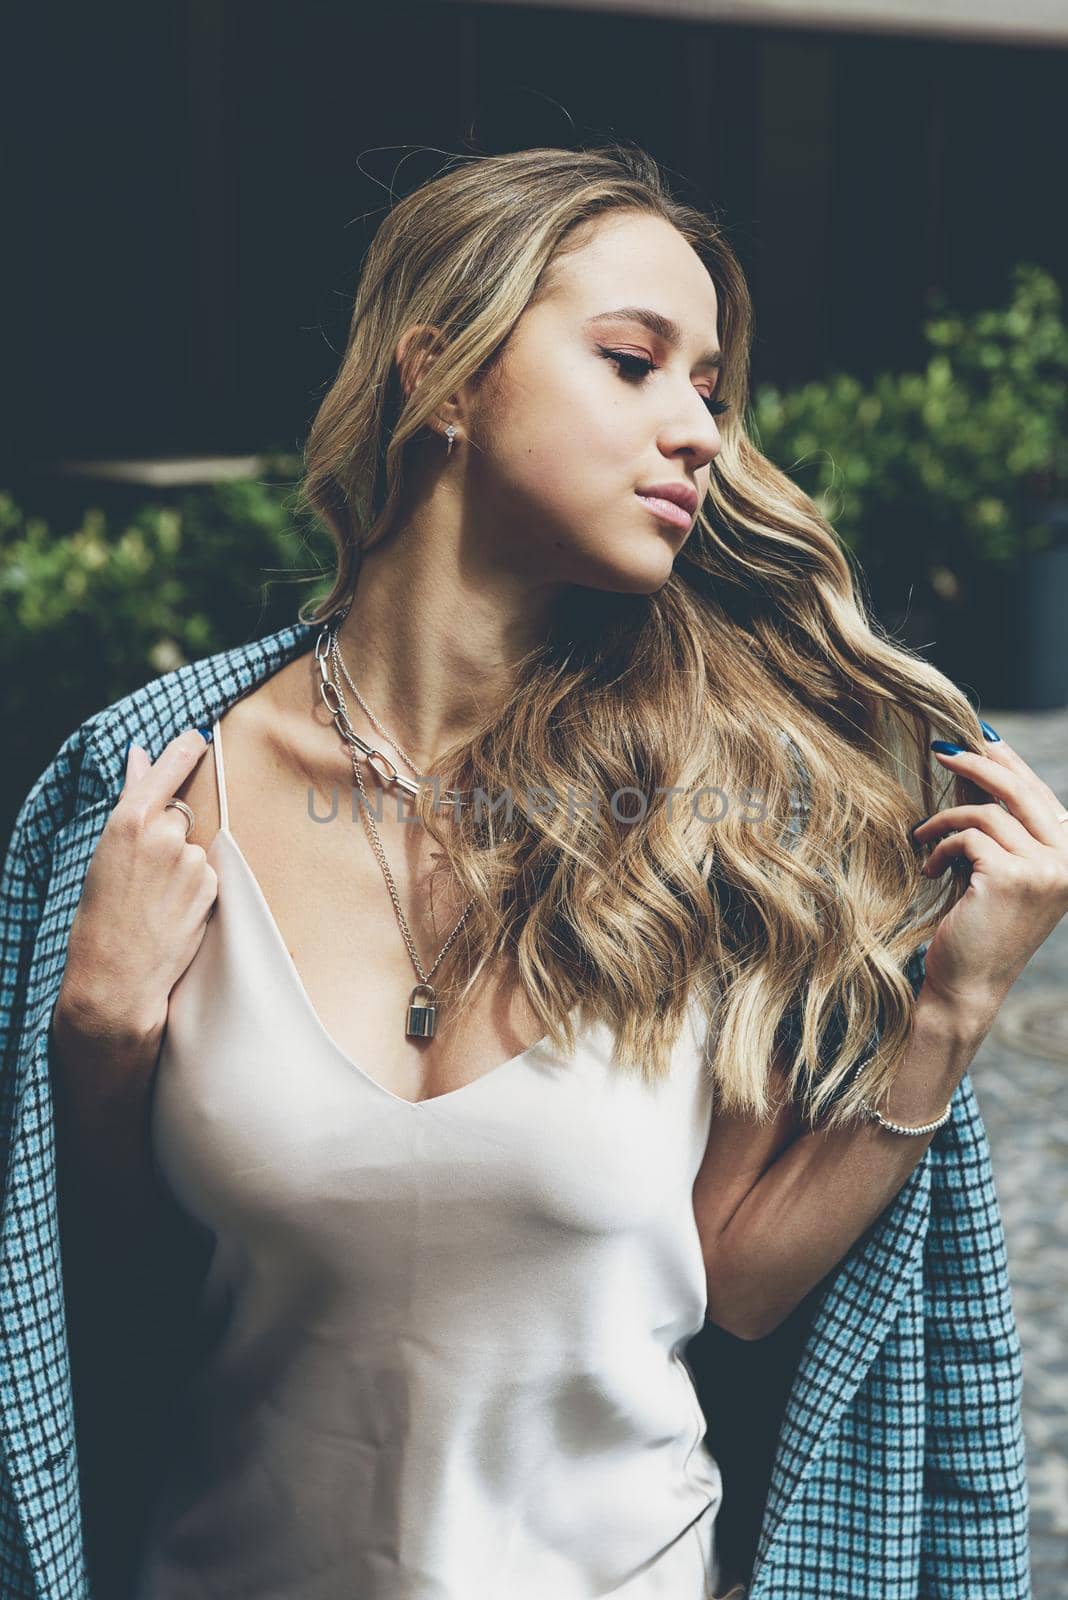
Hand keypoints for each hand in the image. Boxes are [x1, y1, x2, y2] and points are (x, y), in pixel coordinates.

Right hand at [56, 729, 218, 1042]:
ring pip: (193, 847)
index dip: (186, 750)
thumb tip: (140, 754)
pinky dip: (193, 887)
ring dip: (180, 865)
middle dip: (169, 834)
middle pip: (179, 814)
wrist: (117, 977)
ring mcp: (191, 861)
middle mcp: (165, 835)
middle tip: (144, 872)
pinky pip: (206, 874)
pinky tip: (171, 911)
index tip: (197, 736)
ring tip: (154, 899)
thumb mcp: (106, 850)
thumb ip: (131, 799)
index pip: (169, 768)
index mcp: (130, 820)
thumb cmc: (101, 914)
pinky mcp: (211, 886)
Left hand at [911, 732, 1067, 1015]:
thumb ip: (1001, 824)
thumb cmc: (979, 925)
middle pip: (1020, 789)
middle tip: (939, 750)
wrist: (968, 984)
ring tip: (921, 836)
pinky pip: (966, 838)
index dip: (1008, 761)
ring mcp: (1046, 870)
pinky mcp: (1012, 877)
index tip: (978, 736)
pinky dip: (939, 848)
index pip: (1040, 793)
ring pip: (986, 813)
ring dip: (944, 820)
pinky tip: (930, 869)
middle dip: (976, 762)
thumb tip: (977, 759)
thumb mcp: (998, 867)